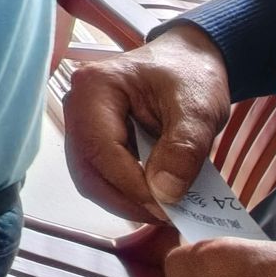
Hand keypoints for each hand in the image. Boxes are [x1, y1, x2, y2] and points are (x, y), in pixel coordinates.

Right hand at [62, 23, 231, 222]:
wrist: (190, 60)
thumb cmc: (191, 75)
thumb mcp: (198, 108)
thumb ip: (183, 149)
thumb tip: (165, 193)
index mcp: (94, 87)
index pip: (102, 150)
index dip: (131, 185)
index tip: (168, 208)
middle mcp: (77, 105)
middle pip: (87, 169)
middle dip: (124, 199)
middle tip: (165, 216)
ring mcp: (82, 123)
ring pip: (90, 176)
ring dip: (125, 199)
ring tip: (163, 210)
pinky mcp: (93, 137)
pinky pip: (101, 173)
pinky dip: (126, 191)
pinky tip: (155, 197)